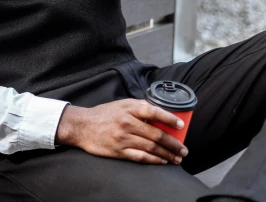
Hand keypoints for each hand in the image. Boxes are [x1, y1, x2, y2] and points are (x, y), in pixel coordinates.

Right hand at [55, 100, 188, 164]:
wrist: (82, 126)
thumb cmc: (103, 114)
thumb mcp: (120, 104)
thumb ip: (138, 105)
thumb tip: (157, 109)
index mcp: (129, 109)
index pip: (154, 112)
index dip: (169, 119)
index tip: (181, 125)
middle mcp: (126, 123)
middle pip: (156, 135)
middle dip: (173, 143)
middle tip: (183, 149)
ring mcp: (123, 138)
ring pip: (151, 148)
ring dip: (167, 154)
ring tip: (177, 157)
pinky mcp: (118, 151)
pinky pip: (140, 157)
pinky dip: (154, 160)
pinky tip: (162, 161)